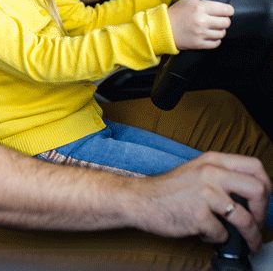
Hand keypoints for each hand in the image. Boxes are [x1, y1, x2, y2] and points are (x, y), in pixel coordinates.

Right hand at [134, 152, 270, 252]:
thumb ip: (221, 175)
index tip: (261, 200)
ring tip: (247, 241)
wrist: (140, 200)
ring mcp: (205, 194)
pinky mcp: (198, 216)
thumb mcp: (197, 170)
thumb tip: (249, 194)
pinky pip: (222, 234)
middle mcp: (211, 173)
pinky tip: (208, 233)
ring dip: (250, 235)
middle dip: (263, 212)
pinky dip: (218, 238)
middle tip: (257, 221)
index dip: (266, 185)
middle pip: (258, 189)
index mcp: (212, 160)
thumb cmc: (168, 189)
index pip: (255, 166)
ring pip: (245, 218)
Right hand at [168, 0, 233, 49]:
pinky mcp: (199, 43)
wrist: (161, 29)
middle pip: (226, 22)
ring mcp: (200, 33)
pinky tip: (209, 35)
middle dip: (224, 20)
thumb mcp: (184, 0)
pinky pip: (216, 43)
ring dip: (219, 30)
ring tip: (212, 28)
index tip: (226, 11)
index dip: (228, 10)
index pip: (225, 9)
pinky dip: (215, 40)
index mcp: (199, 7)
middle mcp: (202, 20)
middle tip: (219, 19)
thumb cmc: (173, 14)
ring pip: (222, 33)